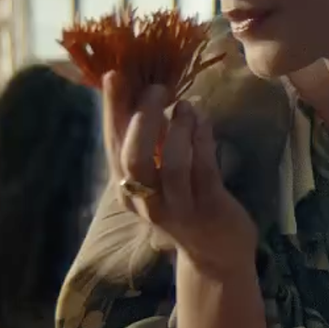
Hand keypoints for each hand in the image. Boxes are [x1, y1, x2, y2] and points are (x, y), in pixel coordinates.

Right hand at [105, 70, 258, 278]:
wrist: (216, 253)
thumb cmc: (185, 203)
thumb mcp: (159, 174)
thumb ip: (149, 141)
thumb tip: (141, 90)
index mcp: (127, 189)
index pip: (112, 144)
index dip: (112, 109)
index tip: (115, 74)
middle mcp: (146, 202)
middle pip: (133, 157)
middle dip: (144, 117)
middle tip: (158, 88)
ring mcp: (177, 209)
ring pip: (172, 164)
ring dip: (178, 128)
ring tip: (186, 104)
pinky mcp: (208, 209)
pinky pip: (204, 168)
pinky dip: (203, 139)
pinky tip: (204, 119)